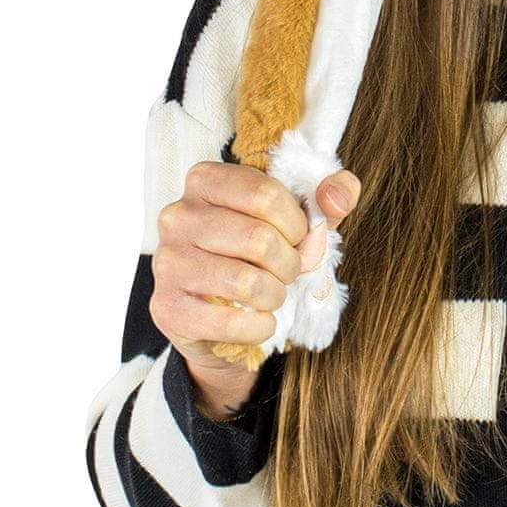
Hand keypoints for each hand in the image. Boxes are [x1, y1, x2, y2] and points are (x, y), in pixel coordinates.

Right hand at [149, 160, 362, 414]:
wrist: (218, 316)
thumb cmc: (259, 255)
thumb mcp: (298, 219)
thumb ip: (329, 198)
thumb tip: (339, 196)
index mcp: (206, 180)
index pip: (265, 194)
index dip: (296, 224)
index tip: (299, 237)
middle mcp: (178, 214)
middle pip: (258, 239)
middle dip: (290, 263)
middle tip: (289, 272)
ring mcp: (167, 261)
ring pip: (245, 281)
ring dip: (275, 295)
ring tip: (274, 294)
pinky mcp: (167, 307)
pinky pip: (228, 321)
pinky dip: (259, 326)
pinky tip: (261, 322)